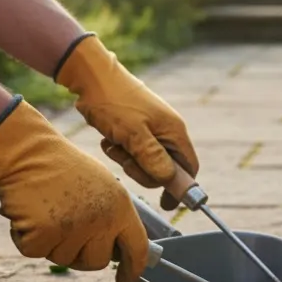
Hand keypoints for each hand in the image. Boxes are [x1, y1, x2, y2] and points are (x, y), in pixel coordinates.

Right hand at [0, 98, 150, 281]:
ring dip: (53, 243)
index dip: (134, 269)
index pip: (137, 249)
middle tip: (69, 232)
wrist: (28, 153)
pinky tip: (29, 214)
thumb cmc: (64, 168)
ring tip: (49, 212)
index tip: (126, 278)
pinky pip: (35, 252)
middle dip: (83, 254)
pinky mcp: (43, 234)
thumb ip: (114, 217)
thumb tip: (119, 250)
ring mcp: (72, 230)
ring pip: (64, 258)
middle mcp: (101, 222)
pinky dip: (27, 238)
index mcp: (121, 208)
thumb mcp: (105, 187)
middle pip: (97, 262)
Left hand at [54, 33, 198, 209]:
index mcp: (174, 131)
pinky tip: (109, 140)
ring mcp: (153, 131)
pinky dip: (121, 151)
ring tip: (114, 145)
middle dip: (144, 171)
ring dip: (128, 160)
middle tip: (125, 160)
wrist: (92, 77)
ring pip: (147, 162)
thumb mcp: (132, 133)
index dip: (180, 187)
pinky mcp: (137, 130)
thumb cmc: (114, 102)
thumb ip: (152, 157)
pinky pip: (134, 152)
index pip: (189, 167)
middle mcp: (168, 132)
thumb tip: (169, 180)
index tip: (166, 204)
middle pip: (166, 169)